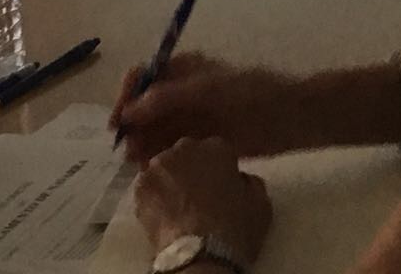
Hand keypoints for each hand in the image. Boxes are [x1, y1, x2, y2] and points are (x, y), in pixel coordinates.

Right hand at [111, 53, 298, 164]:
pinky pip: (171, 147)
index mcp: (185, 69)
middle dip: (133, 125)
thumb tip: (129, 109)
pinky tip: (153, 168)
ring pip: (156, 129)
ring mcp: (192, 117)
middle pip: (146, 106)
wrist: (288, 117)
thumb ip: (167, 97)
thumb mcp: (207, 90)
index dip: (127, 96)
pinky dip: (159, 155)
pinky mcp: (200, 140)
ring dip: (143, 143)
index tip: (117, 121)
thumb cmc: (250, 93)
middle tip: (125, 149)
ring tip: (137, 162)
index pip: (144, 76)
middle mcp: (184, 91)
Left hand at [134, 137, 270, 263]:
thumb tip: (239, 179)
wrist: (200, 254)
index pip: (218, 150)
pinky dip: (153, 197)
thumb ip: (248, 181)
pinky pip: (148, 188)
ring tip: (175, 203)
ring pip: (165, 169)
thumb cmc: (234, 226)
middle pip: (187, 154)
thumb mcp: (260, 201)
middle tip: (197, 192)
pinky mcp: (140, 190)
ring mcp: (159, 167)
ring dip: (169, 180)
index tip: (221, 184)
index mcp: (217, 146)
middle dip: (191, 168)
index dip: (219, 168)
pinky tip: (161, 212)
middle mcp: (186, 148)